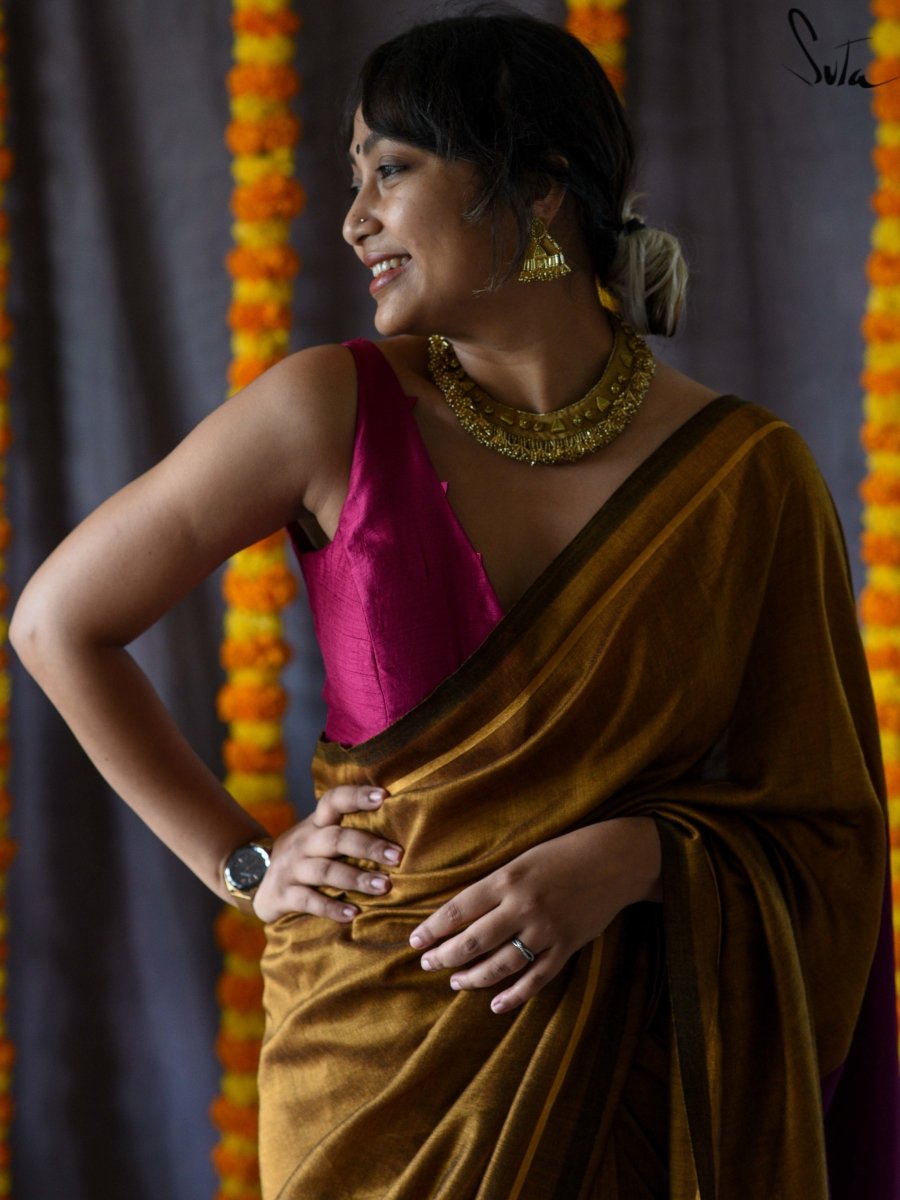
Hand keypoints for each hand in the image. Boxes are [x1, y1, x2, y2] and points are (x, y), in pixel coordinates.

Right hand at [252, 785, 403, 922]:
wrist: (250, 878)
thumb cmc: (303, 856)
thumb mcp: (317, 836)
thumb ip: (345, 831)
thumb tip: (399, 828)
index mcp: (316, 824)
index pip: (334, 800)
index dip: (357, 796)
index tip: (385, 795)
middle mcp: (303, 842)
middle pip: (336, 839)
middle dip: (368, 846)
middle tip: (398, 856)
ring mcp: (291, 868)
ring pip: (325, 871)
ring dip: (356, 878)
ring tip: (384, 887)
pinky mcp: (283, 894)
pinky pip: (308, 900)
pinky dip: (331, 907)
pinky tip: (353, 914)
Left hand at [408, 818, 660, 1013]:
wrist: (614, 859)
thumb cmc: (562, 854)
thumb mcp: (522, 860)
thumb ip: (494, 886)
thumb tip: (459, 915)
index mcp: (507, 879)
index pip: (458, 910)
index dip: (432, 928)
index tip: (414, 940)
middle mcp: (523, 906)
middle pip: (473, 941)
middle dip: (445, 956)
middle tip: (428, 963)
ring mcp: (546, 930)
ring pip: (501, 965)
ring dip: (474, 977)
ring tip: (456, 981)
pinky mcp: (567, 946)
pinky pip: (536, 978)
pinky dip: (515, 995)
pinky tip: (497, 1005)